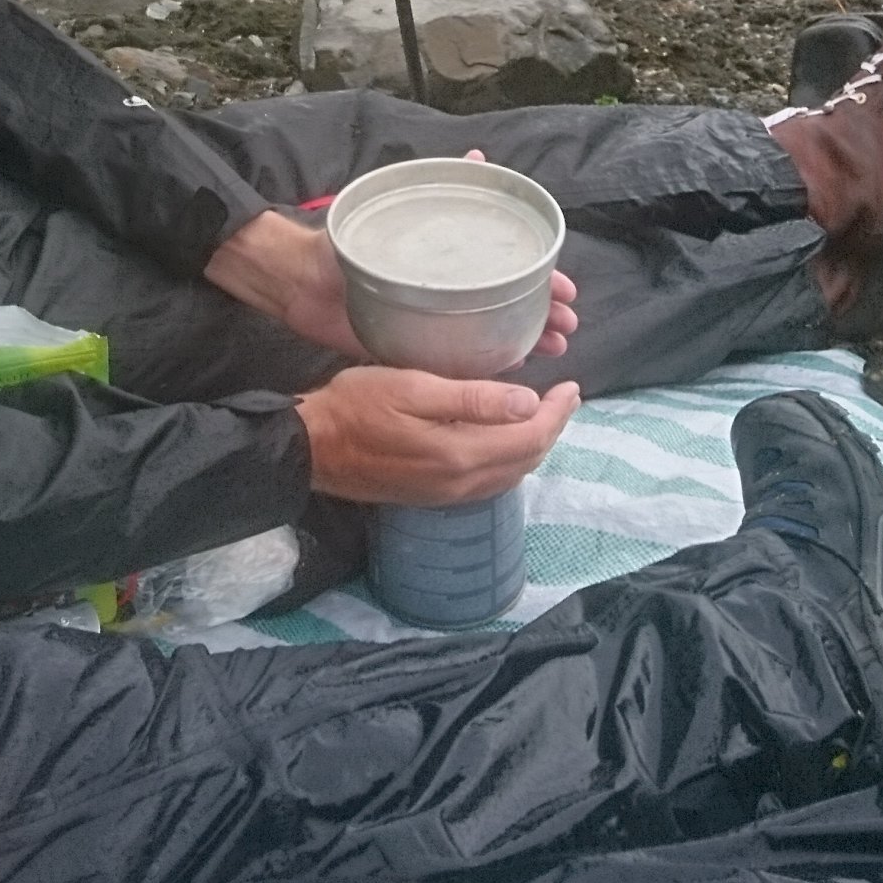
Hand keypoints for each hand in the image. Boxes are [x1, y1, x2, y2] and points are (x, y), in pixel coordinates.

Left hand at [206, 200, 577, 362]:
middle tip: (566, 329)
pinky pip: (459, 366)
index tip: (568, 291)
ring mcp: (435, 325)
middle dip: (545, 315)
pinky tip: (513, 375)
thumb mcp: (394, 210)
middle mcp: (450, 293)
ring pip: (494, 337)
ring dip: (527, 342)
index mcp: (450, 261)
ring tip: (552, 350)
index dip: (543, 278)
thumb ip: (435, 183)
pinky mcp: (414, 353)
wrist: (298, 280)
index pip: (509, 268)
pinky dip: (488, 371)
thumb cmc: (345, 241)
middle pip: (511, 305)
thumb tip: (480, 155)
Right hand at [296, 368, 582, 502]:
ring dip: (532, 445)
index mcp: (461, 454)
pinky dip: (509, 458)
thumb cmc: (355, 406)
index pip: (531, 437)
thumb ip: (471, 398)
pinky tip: (504, 438)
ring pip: (511, 473)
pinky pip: (490, 481)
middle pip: (527, 459)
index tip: (572, 386)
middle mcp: (462, 483)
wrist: (310, 449)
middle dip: (552, 428)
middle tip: (564, 396)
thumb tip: (529, 403)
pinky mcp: (434, 496)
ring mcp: (448, 495)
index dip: (558, 412)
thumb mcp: (411, 387)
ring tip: (542, 414)